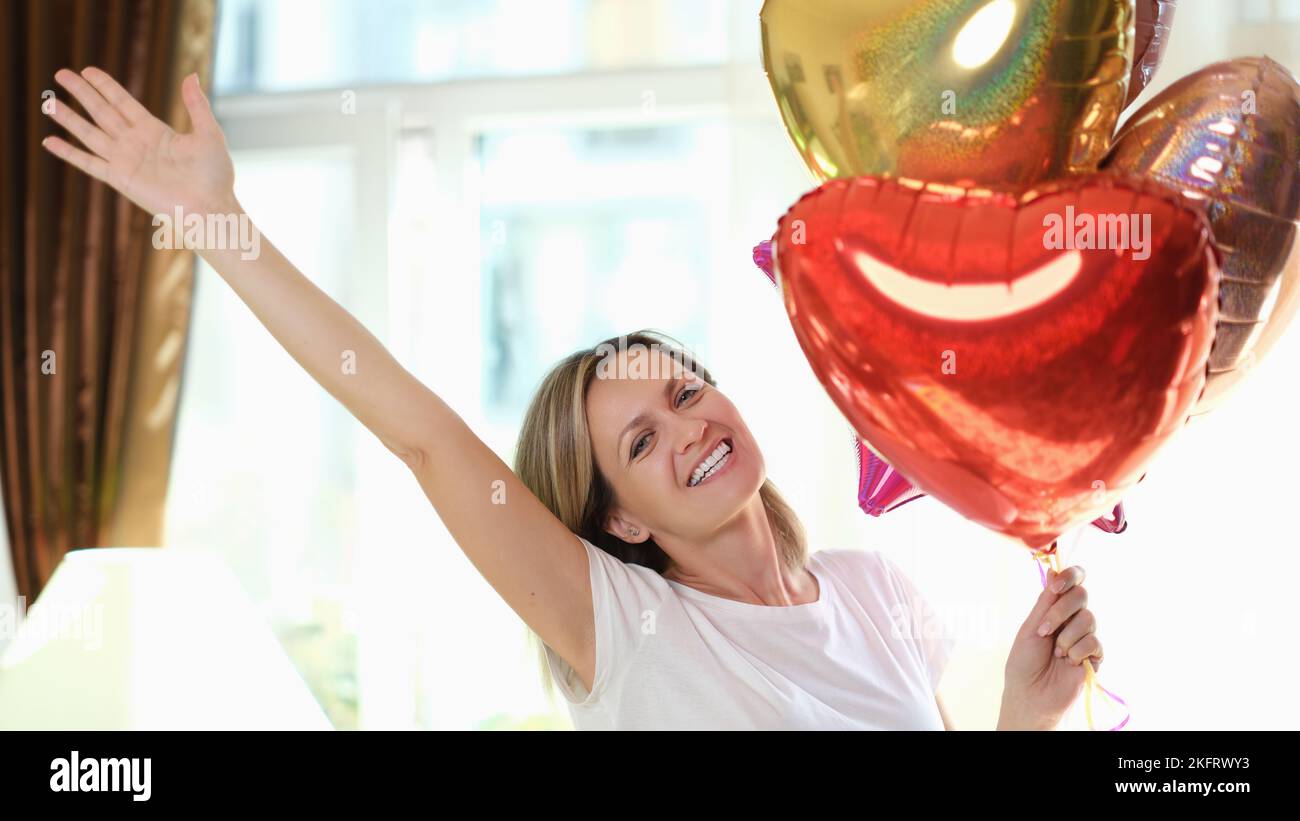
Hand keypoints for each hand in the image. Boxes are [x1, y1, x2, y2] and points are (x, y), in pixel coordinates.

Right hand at [41, 67, 235, 216]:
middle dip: (82, 93)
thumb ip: (197, 105)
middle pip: (102, 112)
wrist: (210, 209)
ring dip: (69, 118)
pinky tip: (50, 141)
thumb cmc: (215, 176)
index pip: (123, 102)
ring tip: (48, 102)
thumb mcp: (209, 134)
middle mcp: (136, 143)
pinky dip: (69, 153)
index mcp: (155, 131)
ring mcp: (126, 161)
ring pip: (90, 133)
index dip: (105, 86)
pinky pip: (89, 163)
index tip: (87, 70)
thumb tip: (190, 75)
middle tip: (61, 74)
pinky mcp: (120, 178)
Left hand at [997, 565, 1103, 729]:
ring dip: (1066, 636)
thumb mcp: (1030, 628)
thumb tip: (1053, 570)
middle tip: (1044, 631)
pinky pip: (1094, 642)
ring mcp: (1084, 636)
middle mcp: (1072, 619)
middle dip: (1061, 611)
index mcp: (1055, 608)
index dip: (1070, 576)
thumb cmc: (1024, 663)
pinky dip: (1076, 651)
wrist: (1031, 694)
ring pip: (1088, 618)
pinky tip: (1067, 662)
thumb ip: (1046, 601)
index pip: (1073, 581)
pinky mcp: (1095, 655)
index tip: (1056, 587)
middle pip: (1082, 595)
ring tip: (1055, 653)